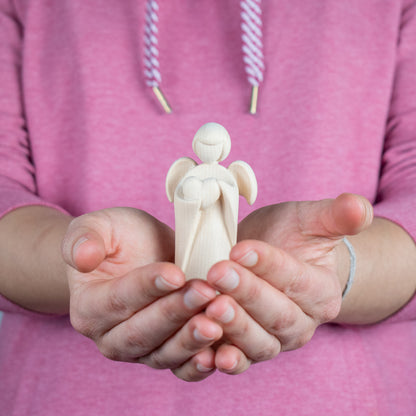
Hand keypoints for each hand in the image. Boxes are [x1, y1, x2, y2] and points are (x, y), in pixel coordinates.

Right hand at [62, 207, 222, 380]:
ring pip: (163, 353)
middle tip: (205, 293)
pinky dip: (199, 365)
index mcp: (89, 307)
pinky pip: (180, 367)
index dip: (147, 287)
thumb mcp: (98, 226)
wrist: (139, 254)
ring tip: (216, 323)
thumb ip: (84, 238)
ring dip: (191, 340)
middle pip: (142, 332)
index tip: (176, 273)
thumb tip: (82, 258)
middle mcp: (110, 337)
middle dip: (175, 313)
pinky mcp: (165, 354)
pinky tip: (219, 354)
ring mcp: (139, 351)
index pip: (118, 300)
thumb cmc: (118, 239)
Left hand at [203, 194, 372, 373]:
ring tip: (209, 309)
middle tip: (218, 273)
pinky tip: (204, 354)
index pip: (297, 280)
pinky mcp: (248, 350)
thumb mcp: (311, 220)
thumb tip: (357, 204)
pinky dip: (223, 359)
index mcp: (322, 292)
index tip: (240, 249)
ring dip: (233, 328)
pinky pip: (239, 360)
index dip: (270, 265)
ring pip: (259, 343)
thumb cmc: (291, 237)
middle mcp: (302, 323)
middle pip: (278, 314)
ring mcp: (275, 341)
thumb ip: (336, 216)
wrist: (271, 259)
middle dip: (247, 294)